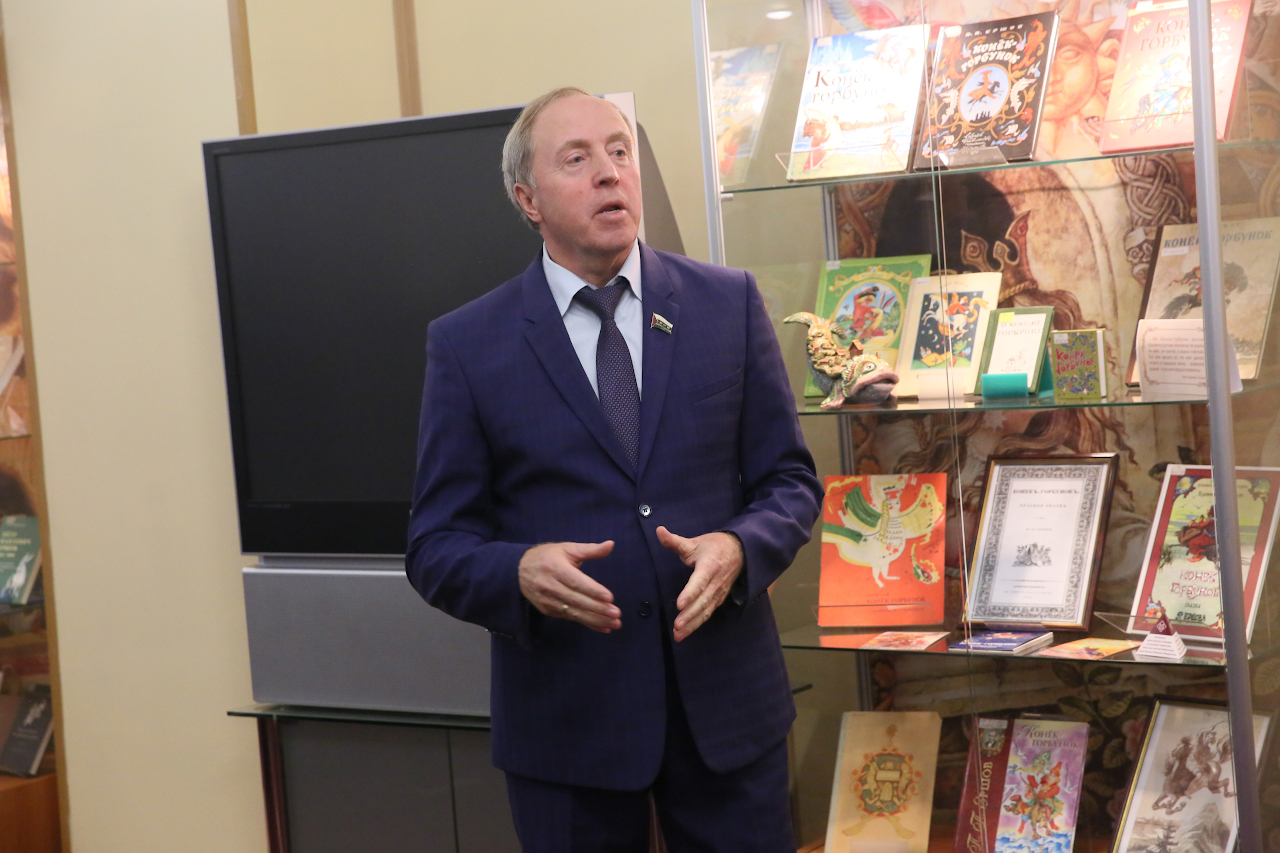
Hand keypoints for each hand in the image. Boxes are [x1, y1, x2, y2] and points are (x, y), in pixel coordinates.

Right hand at [518, 541, 621, 632]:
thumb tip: (611, 544)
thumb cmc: (547, 557)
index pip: (576, 581)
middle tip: (616, 614)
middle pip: (576, 600)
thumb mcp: (567, 548)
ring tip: (614, 624)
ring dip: (595, 620)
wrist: (518, 570)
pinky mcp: (548, 610)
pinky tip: (603, 628)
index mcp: (555, 567)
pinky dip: (587, 624)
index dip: (592, 590)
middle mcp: (549, 586)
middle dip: (598, 609)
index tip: (609, 597)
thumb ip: (590, 549)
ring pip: (574, 613)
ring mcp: (548, 600)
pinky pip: (570, 619)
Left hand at [656, 527, 742, 641]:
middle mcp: (715, 582)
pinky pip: (707, 613)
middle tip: (676, 626)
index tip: (680, 605)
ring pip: (705, 611)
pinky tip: (685, 632)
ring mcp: (718, 593)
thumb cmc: (714, 546)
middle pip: (702, 601)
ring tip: (678, 634)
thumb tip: (658, 531)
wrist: (741, 551)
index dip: (690, 594)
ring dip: (692, 624)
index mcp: (709, 566)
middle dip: (689, 615)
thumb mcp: (694, 542)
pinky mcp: (718, 599)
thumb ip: (675, 541)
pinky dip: (697, 624)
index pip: (699, 582)